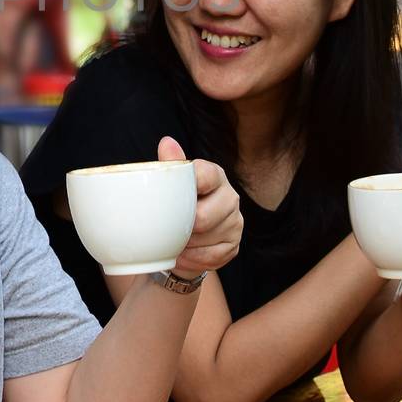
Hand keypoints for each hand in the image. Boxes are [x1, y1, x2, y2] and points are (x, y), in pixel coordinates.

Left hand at [157, 136, 241, 278]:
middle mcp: (230, 196)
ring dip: (184, 245)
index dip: (190, 186)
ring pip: (207, 239)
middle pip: (204, 217)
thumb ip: (170, 165)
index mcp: (214, 175)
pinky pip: (212, 257)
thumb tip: (166, 142)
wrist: (182, 239)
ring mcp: (235, 222)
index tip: (174, 197)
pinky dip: (192, 259)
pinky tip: (182, 255)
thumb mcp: (170, 184)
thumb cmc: (175, 205)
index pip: (206, 176)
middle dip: (182, 227)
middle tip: (166, 229)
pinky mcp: (234, 245)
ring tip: (172, 243)